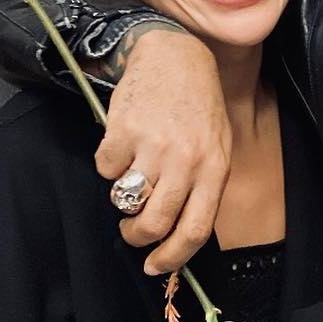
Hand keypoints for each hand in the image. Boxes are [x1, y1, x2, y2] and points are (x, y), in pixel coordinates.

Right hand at [94, 32, 230, 274]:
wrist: (175, 55)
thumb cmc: (197, 108)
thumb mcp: (217, 147)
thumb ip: (202, 188)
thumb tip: (177, 236)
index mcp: (214, 169)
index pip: (194, 230)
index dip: (171, 257)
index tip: (154, 266)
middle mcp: (186, 161)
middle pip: (154, 223)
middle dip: (137, 237)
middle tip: (131, 232)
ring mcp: (153, 146)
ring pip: (125, 199)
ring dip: (122, 197)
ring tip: (132, 174)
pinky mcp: (123, 131)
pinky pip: (105, 168)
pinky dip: (109, 162)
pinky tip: (124, 142)